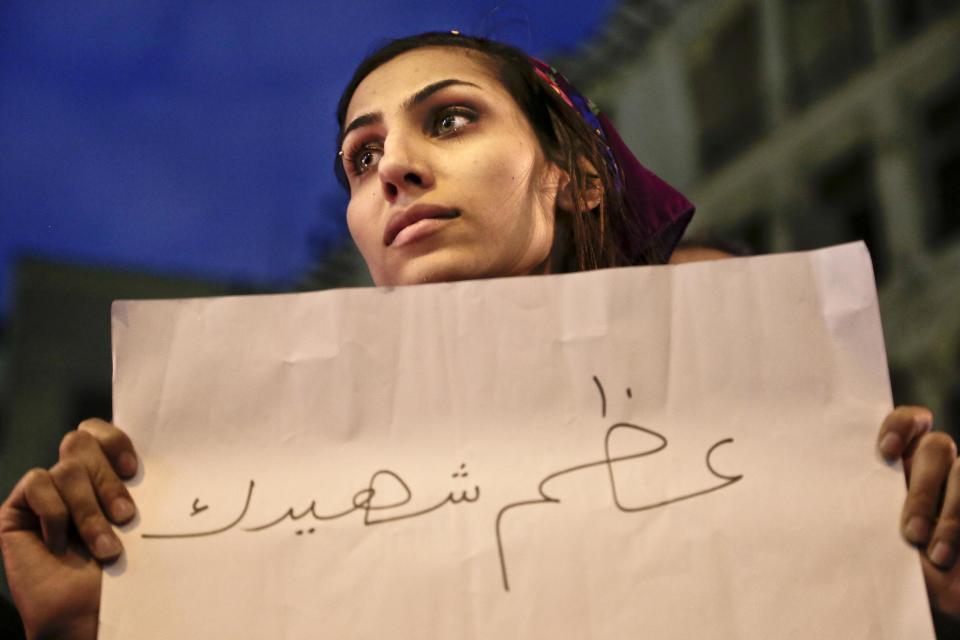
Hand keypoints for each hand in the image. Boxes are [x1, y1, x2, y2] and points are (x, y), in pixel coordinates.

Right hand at [0, 419, 137, 639]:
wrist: (92, 613)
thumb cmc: (124, 570)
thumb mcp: (139, 519)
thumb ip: (136, 483)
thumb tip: (156, 447)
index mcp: (101, 473)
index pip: (98, 431)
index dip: (114, 439)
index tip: (134, 470)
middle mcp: (70, 479)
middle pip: (80, 441)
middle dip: (107, 480)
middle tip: (127, 516)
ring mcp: (43, 494)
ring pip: (67, 468)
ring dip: (89, 510)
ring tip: (107, 546)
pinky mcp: (17, 510)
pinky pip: (37, 483)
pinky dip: (56, 513)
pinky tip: (62, 543)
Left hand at [878, 406, 959, 618]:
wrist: (936, 599)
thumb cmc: (889, 566)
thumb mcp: (871, 542)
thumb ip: (861, 520)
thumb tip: (832, 508)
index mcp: (900, 463)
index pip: (907, 422)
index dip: (900, 425)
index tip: (886, 452)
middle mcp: (935, 468)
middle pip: (937, 448)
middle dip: (924, 490)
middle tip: (910, 533)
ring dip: (950, 515)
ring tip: (935, 553)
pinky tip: (951, 557)